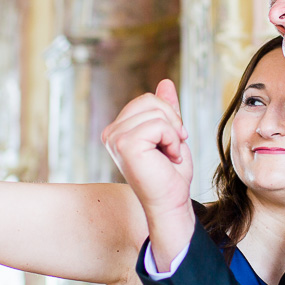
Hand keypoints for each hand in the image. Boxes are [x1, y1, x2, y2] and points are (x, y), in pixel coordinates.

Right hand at [103, 80, 196, 267]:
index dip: (169, 117)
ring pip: (157, 112)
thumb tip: (165, 82)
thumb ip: (165, 109)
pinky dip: (172, 141)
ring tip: (168, 155)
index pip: (147, 99)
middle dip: (172, 122)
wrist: (171, 202)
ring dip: (173, 135)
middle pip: (151, 100)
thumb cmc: (170, 174)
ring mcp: (115, 138)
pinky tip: (168, 158)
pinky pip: (159, 125)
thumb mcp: (170, 133)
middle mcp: (111, 133)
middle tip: (172, 148)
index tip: (171, 142)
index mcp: (118, 130)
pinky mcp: (125, 144)